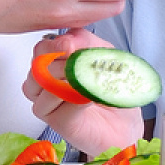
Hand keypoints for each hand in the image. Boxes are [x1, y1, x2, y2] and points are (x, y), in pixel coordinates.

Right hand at [22, 28, 141, 156]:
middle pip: (38, 64)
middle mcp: (45, 83)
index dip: (58, 45)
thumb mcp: (103, 53)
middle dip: (65, 62)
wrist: (126, 122)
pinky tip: (88, 98)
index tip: (76, 48)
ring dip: (67, 80)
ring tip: (88, 85)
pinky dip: (73, 97)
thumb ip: (84, 41)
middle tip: (85, 69)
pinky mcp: (55, 121)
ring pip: (41, 83)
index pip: (41, 48)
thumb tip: (65, 43)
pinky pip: (55, 102)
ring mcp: (46, 103)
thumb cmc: (112, 89)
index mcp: (53, 64)